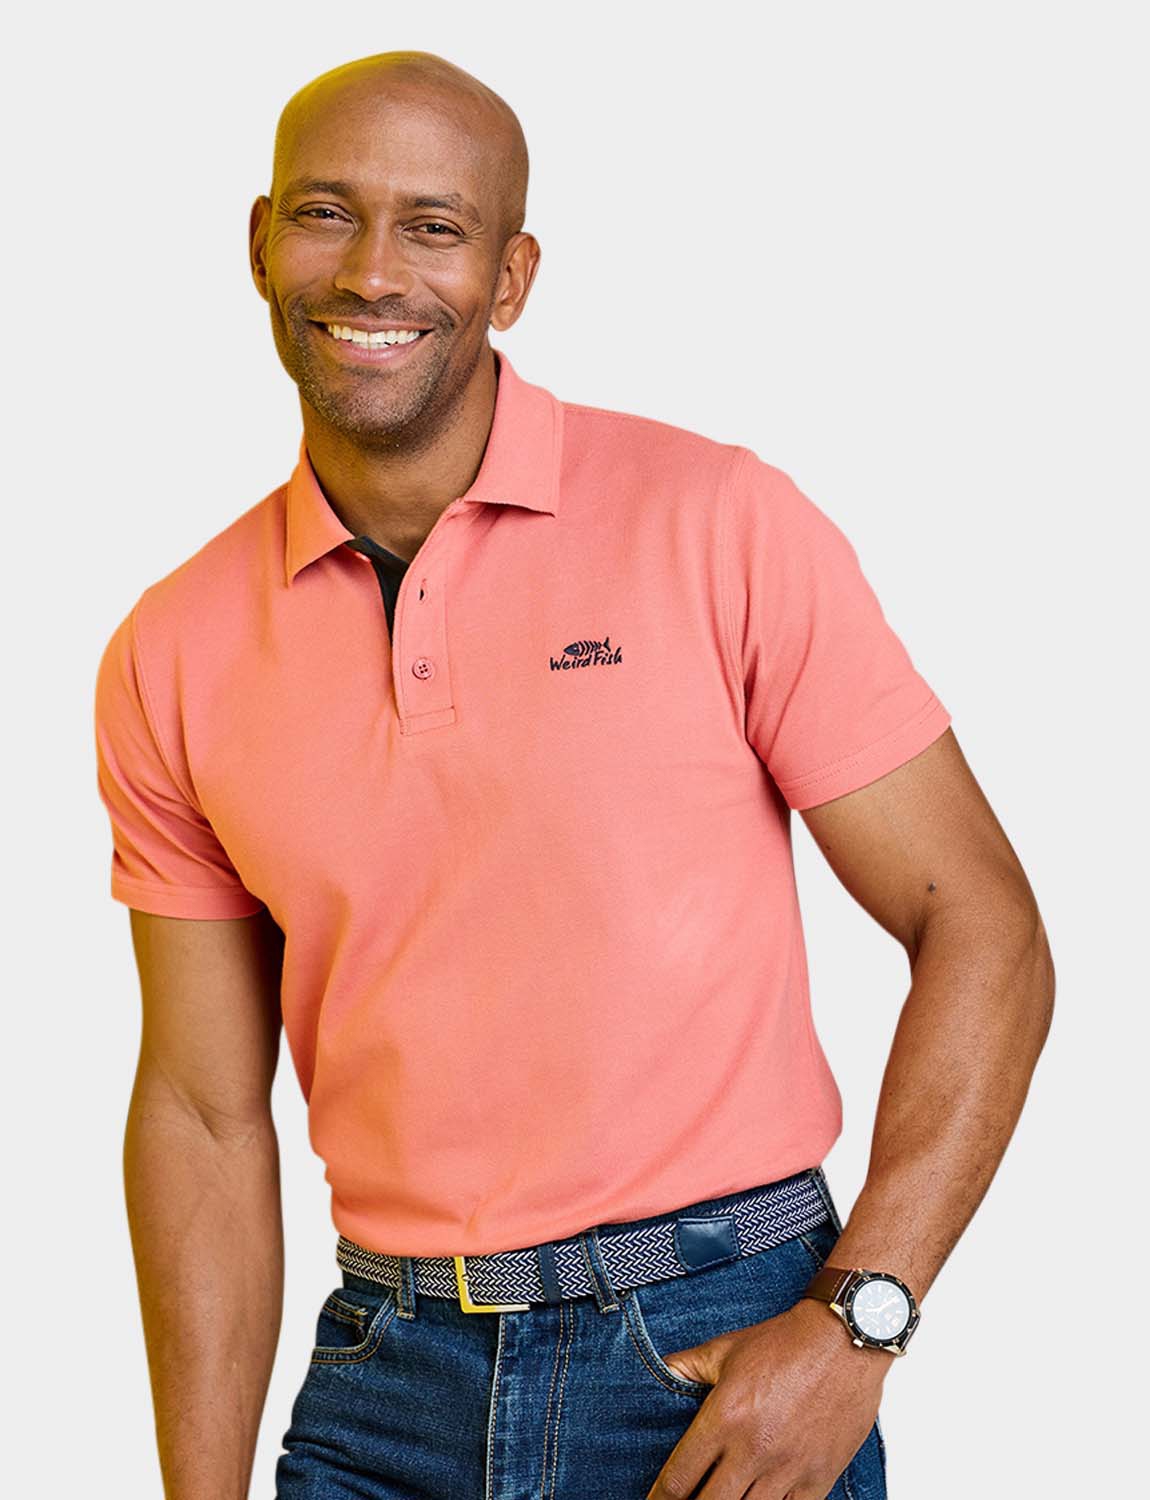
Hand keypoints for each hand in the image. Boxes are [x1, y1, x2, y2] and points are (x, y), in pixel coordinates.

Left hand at [645, 1297, 891, 1498]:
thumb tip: (658, 1374)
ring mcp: (787, 1469)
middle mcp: (753, 1449)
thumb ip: (685, 1367)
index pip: (679, 1478)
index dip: (659, 1498)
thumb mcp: (725, 1349)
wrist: (843, 1340)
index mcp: (724, 1418)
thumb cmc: (783, 1343)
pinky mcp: (818, 1479)